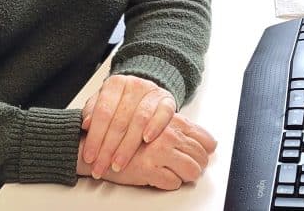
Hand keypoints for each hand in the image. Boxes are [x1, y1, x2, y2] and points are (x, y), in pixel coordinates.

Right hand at [78, 113, 216, 189]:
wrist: (96, 143)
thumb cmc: (123, 132)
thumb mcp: (154, 120)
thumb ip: (176, 126)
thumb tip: (206, 141)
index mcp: (172, 119)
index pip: (205, 138)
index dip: (207, 150)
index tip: (205, 155)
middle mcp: (168, 133)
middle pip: (201, 155)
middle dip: (200, 166)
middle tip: (193, 169)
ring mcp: (159, 150)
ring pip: (192, 170)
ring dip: (188, 176)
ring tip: (180, 175)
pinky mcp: (148, 168)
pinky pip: (172, 182)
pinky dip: (170, 183)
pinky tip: (161, 177)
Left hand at [80, 74, 176, 177]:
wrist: (145, 94)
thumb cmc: (121, 103)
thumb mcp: (103, 103)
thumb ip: (93, 112)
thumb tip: (86, 124)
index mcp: (115, 83)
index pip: (103, 111)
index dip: (95, 136)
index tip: (89, 157)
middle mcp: (134, 85)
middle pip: (119, 119)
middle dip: (108, 148)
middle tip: (101, 167)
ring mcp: (152, 92)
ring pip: (139, 119)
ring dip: (127, 146)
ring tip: (118, 164)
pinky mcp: (167, 101)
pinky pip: (163, 114)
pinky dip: (155, 127)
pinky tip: (146, 140)